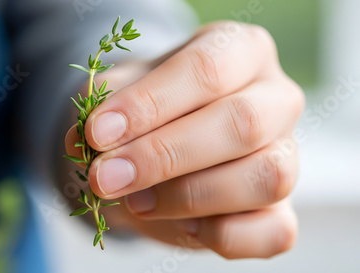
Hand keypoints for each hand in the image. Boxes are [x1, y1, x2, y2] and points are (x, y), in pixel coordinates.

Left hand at [65, 21, 303, 258]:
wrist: (164, 142)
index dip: (149, 105)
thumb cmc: (148, 108)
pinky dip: (224, 235)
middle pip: (243, 123)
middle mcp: (275, 98)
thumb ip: (102, 107)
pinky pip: (275, 231)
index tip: (98, 134)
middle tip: (106, 177)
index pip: (205, 70)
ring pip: (267, 178)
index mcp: (239, 51)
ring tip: (136, 202)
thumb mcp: (119, 93)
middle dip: (164, 156)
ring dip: (189, 197)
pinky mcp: (284, 207)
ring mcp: (288, 154)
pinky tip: (181, 225)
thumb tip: (88, 142)